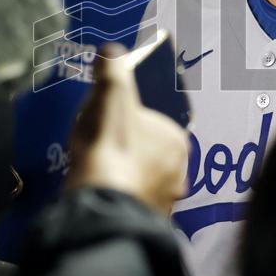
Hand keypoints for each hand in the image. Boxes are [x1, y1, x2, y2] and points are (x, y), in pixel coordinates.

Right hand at [66, 43, 188, 215]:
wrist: (100, 202)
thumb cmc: (110, 144)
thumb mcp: (111, 93)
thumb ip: (112, 68)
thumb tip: (111, 51)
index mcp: (176, 141)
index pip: (154, 126)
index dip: (129, 125)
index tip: (108, 127)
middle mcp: (179, 174)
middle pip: (149, 156)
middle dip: (129, 154)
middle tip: (99, 151)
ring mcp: (164, 203)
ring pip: (142, 183)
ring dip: (124, 180)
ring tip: (96, 175)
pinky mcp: (145, 224)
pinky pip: (131, 206)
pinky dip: (119, 201)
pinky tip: (99, 196)